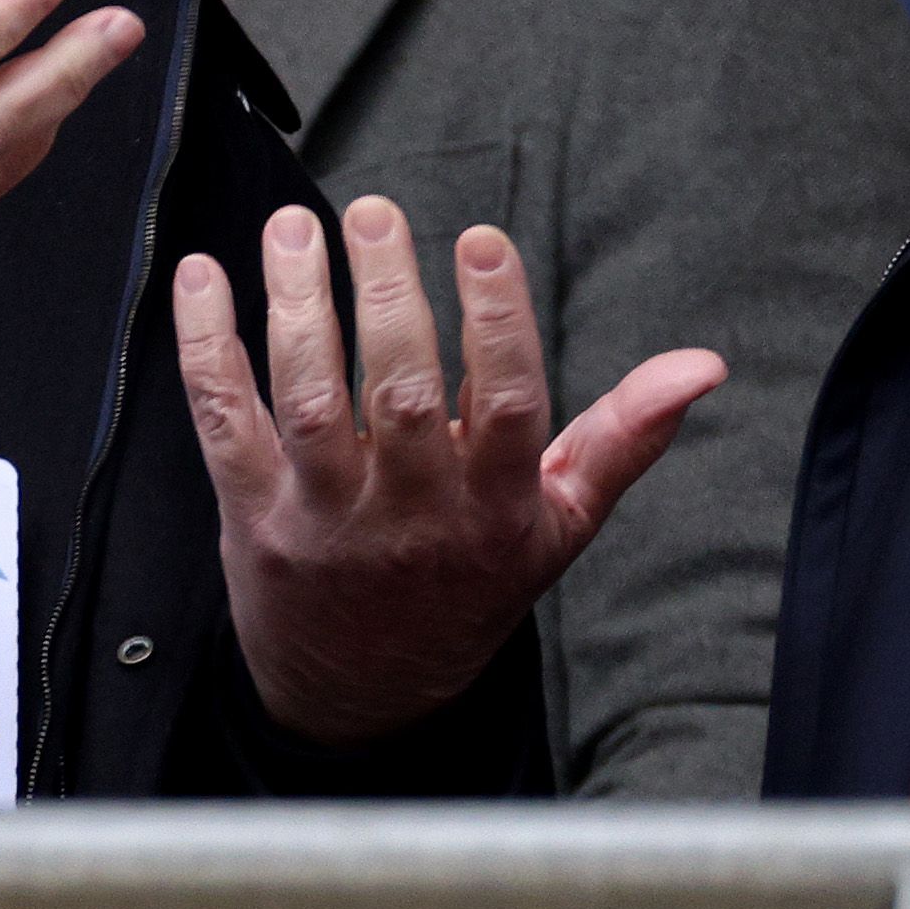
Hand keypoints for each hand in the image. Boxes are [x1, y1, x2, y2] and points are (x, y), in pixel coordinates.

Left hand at [171, 197, 724, 746]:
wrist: (365, 697)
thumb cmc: (469, 585)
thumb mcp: (561, 523)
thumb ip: (627, 436)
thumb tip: (704, 365)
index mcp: (495, 507)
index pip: (509, 405)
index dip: (498, 321)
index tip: (483, 241)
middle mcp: (411, 516)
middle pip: (401, 394)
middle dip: (387, 294)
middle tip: (376, 211)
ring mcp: (327, 518)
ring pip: (308, 400)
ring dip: (296, 307)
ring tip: (295, 228)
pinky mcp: (253, 518)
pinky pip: (223, 423)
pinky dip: (208, 347)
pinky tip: (204, 277)